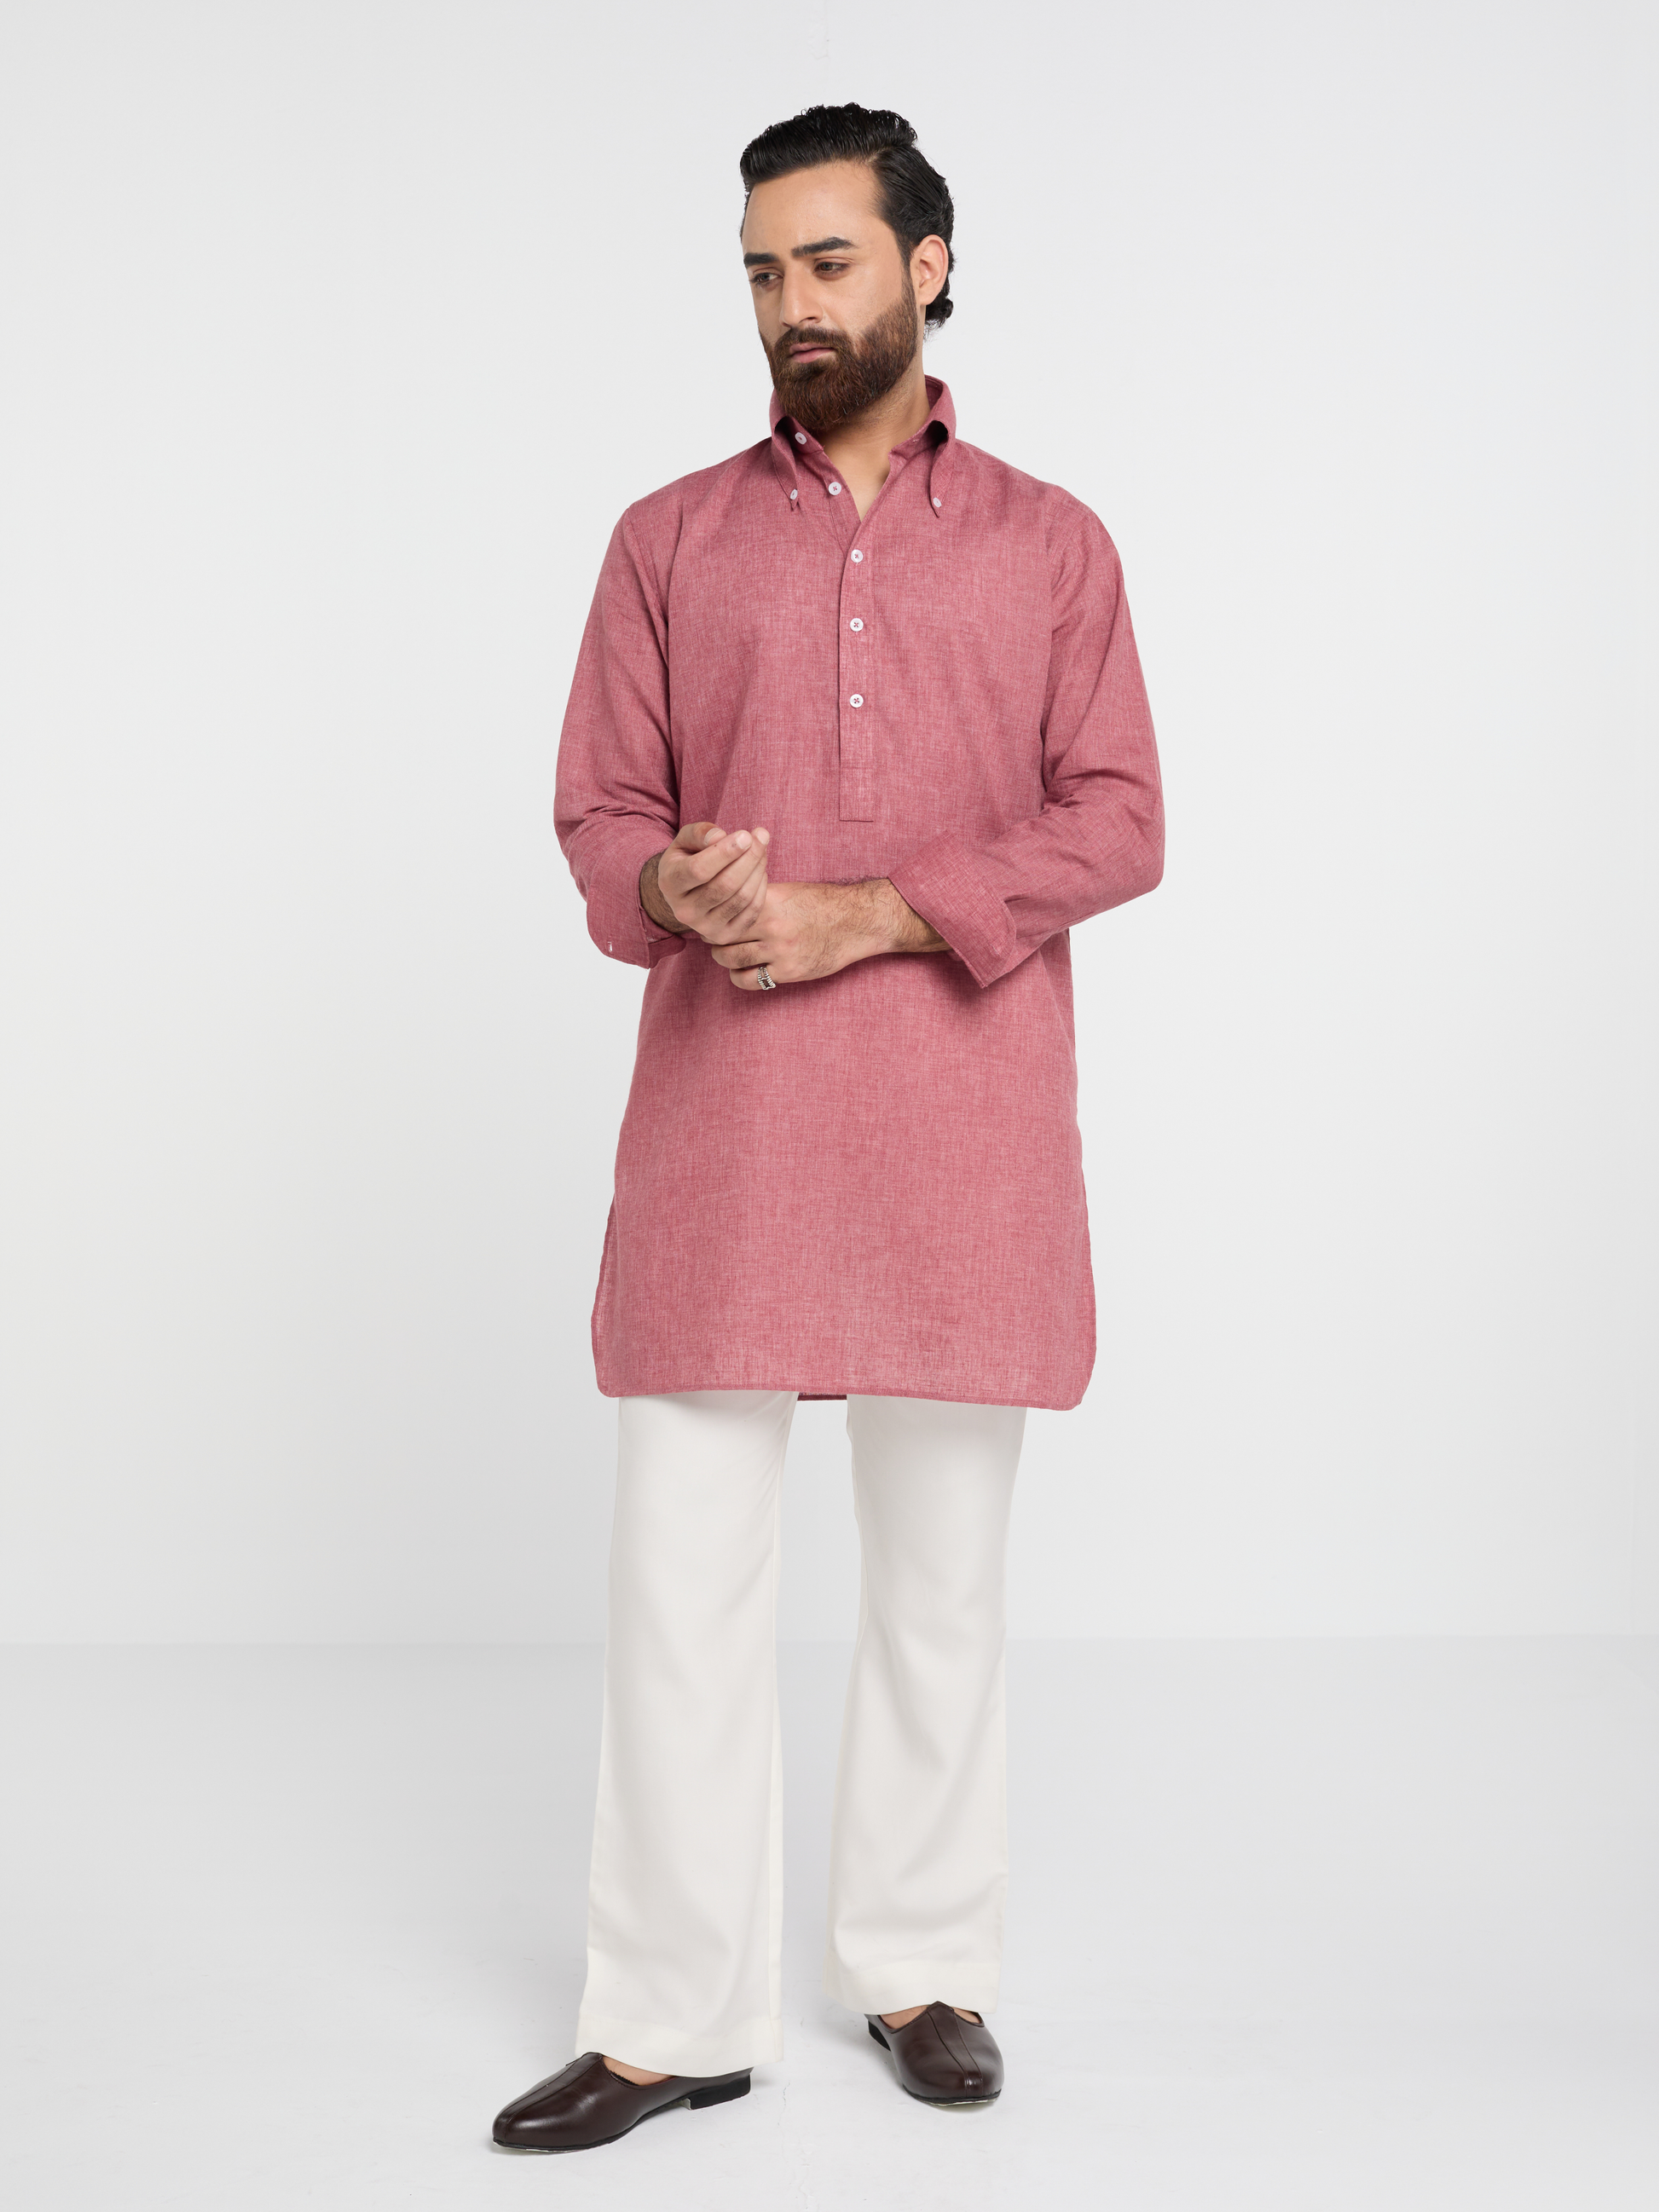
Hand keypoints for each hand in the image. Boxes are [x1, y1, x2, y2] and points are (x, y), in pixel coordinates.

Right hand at [642, 822, 770, 942]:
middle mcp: (684, 911)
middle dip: (749, 858)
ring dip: (758, 870)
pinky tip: (760, 871)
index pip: (699, 870)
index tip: (745, 835)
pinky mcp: (724, 936)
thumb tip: (720, 836)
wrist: (685, 894)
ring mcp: (704, 928)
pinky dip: (761, 889)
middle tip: (761, 837)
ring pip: (741, 898)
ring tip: (762, 850)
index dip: (725, 852)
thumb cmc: (687, 859)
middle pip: (725, 885)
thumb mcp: (685, 841)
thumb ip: (699, 833)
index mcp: (670, 884)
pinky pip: (751, 912)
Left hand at [708, 879, 943, 989]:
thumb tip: (728, 897)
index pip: (724, 909)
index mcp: (768, 901)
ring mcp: (779, 951)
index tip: (710, 916)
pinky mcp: (789, 972)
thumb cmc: (822, 903)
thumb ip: (759, 897)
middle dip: (714, 938)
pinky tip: (743, 971)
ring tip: (727, 953)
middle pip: (722, 935)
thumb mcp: (788, 891)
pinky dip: (740, 977)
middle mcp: (771, 925)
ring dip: (724, 958)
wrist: (857, 922)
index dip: (713, 914)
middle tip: (714, 938)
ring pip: (731, 958)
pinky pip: (750, 980)